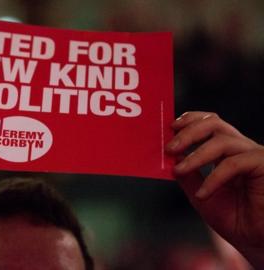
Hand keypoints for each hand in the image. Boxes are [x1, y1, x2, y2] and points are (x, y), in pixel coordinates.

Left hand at [166, 112, 263, 267]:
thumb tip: (171, 156)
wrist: (257, 243)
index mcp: (227, 151)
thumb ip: (188, 175)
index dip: (190, 120)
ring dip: (196, 156)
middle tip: (169, 147)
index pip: (209, 123)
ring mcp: (254, 156)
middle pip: (214, 124)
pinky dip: (213, 178)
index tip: (170, 127)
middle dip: (188, 132)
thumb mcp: (200, 195)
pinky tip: (203, 194)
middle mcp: (242, 149)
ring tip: (179, 170)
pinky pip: (234, 164)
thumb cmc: (233, 220)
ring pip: (222, 141)